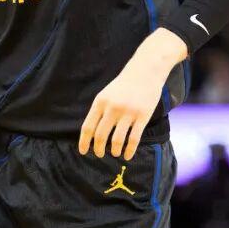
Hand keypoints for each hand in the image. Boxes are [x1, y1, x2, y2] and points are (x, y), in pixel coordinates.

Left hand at [78, 29, 185, 159]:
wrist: (145, 71)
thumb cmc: (123, 85)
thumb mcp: (106, 94)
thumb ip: (99, 111)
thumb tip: (91, 133)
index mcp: (100, 102)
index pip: (88, 127)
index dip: (84, 142)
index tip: (83, 151)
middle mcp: (112, 108)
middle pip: (101, 136)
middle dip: (98, 149)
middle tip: (99, 154)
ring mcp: (128, 113)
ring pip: (117, 140)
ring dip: (114, 151)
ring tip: (115, 153)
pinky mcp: (142, 116)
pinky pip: (134, 139)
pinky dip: (129, 150)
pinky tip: (127, 155)